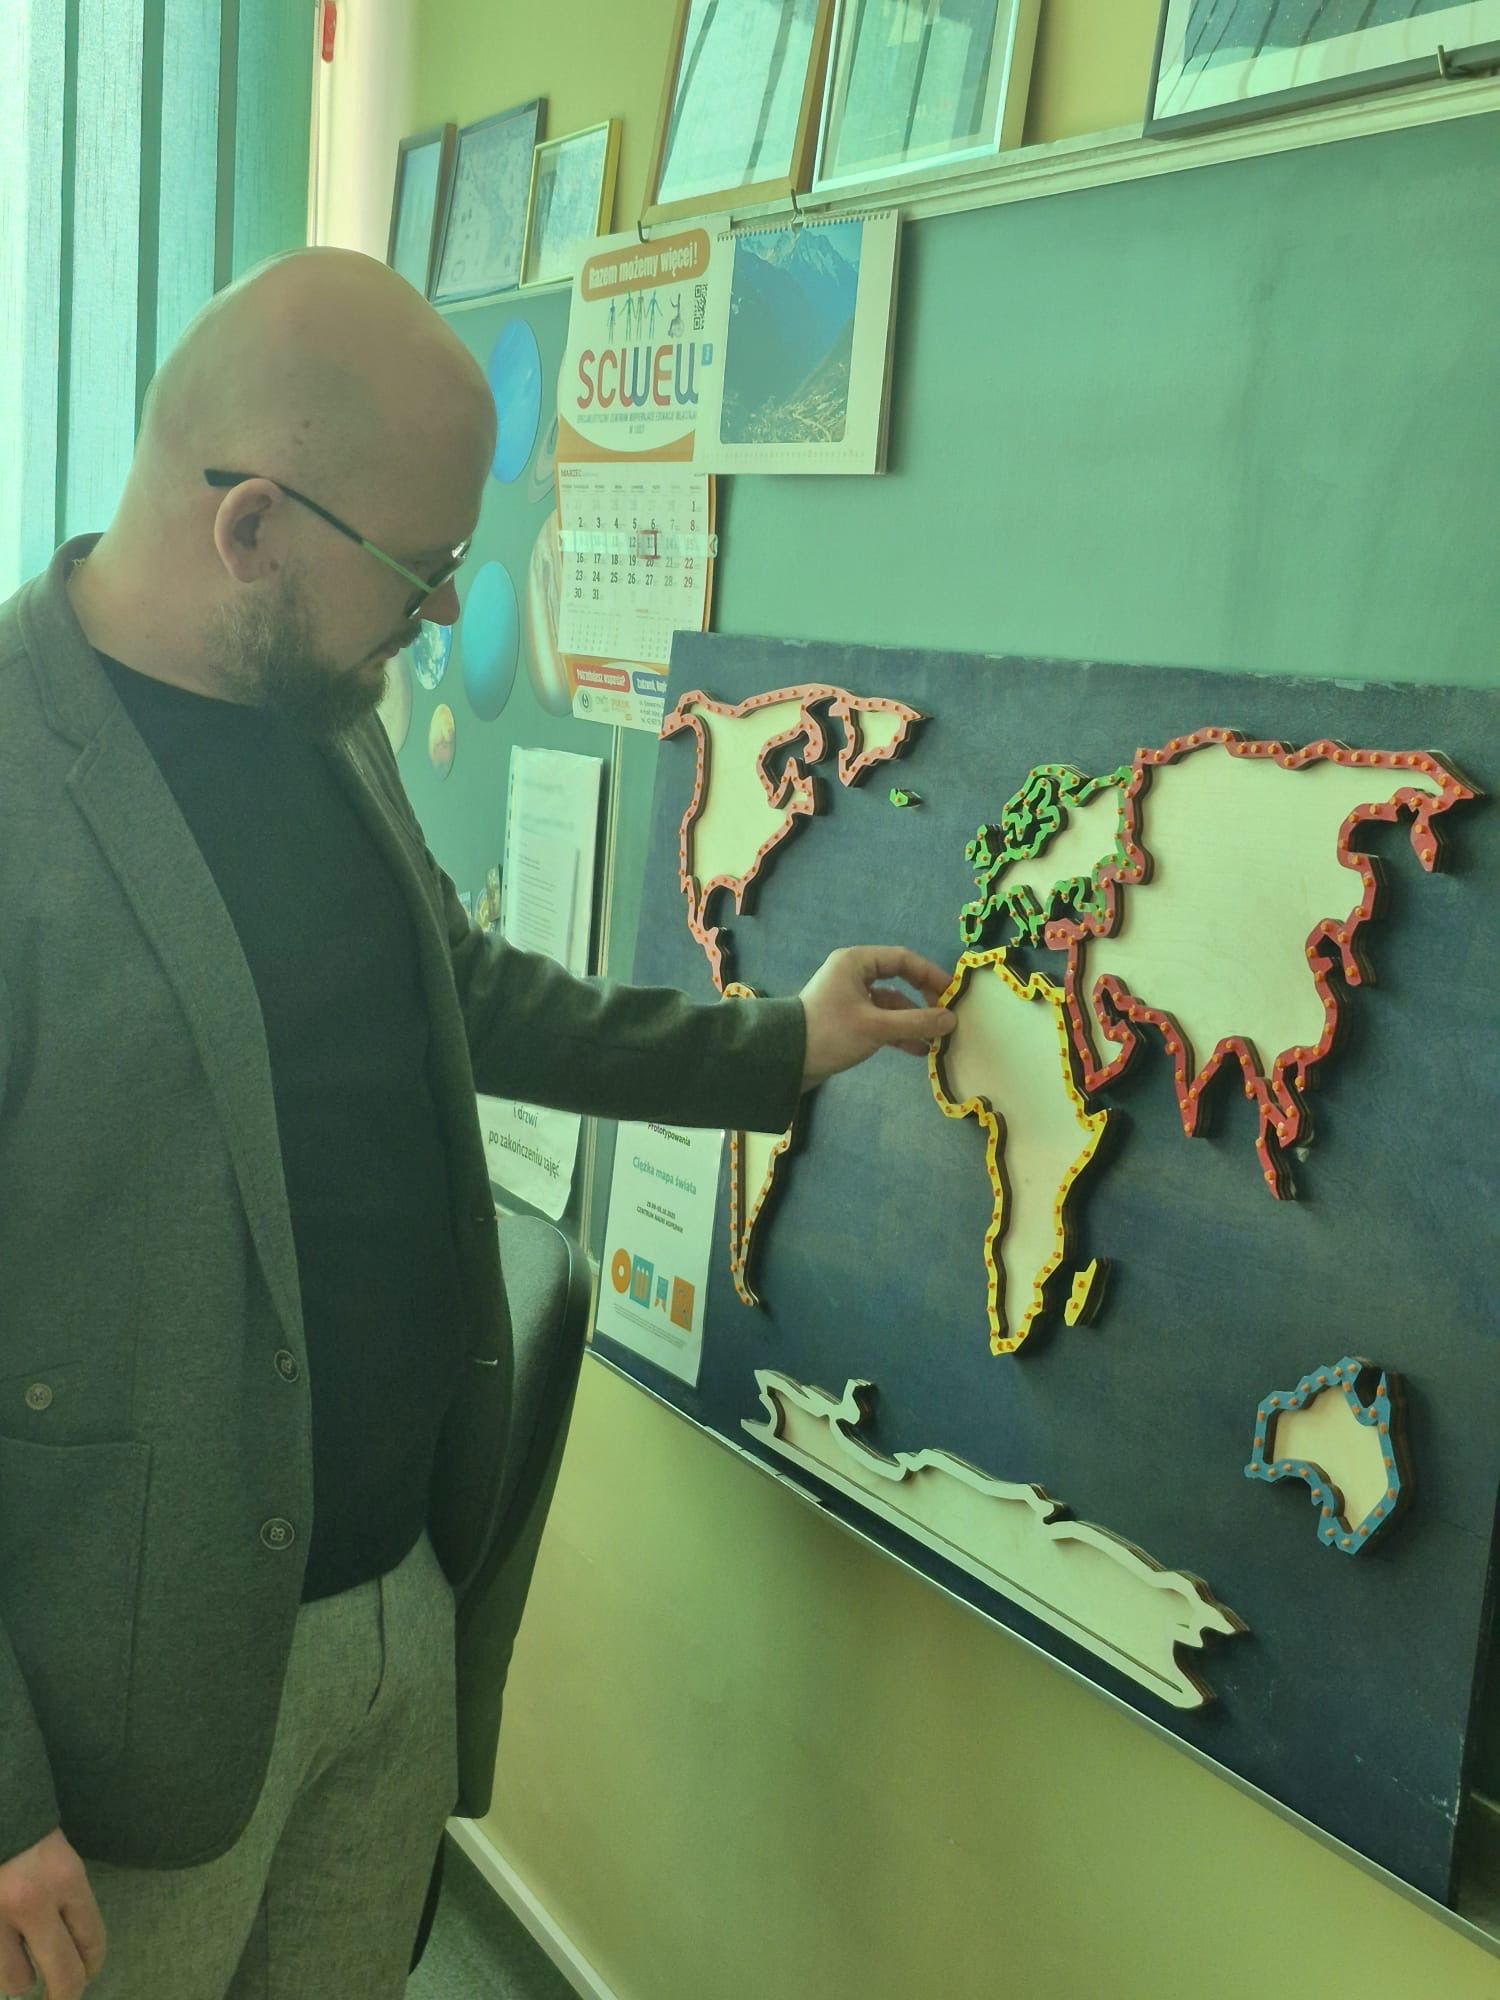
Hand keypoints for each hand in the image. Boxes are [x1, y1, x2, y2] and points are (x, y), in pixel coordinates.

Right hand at [0, 1828, 104, 1998]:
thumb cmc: (25, 1832)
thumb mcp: (58, 1858)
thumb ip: (66, 1898)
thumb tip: (74, 1947)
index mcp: (64, 1878)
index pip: (92, 1937)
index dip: (93, 1963)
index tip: (88, 1972)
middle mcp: (32, 1902)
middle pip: (63, 1972)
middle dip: (66, 1993)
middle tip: (63, 1997)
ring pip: (17, 1980)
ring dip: (22, 1978)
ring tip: (21, 1963)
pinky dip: (0, 1965)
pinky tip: (5, 1953)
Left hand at [798, 946, 955, 1088]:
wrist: (787, 1060)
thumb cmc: (832, 1033)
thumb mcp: (877, 1027)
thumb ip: (917, 1022)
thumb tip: (952, 1019)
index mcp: (856, 962)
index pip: (902, 959)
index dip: (930, 974)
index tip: (952, 992)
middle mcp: (853, 974)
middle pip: (899, 980)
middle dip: (923, 1000)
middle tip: (945, 1017)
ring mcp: (850, 997)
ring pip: (891, 1004)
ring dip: (912, 1020)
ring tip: (936, 1040)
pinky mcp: (848, 1019)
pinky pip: (880, 1020)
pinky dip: (898, 1032)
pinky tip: (918, 1049)